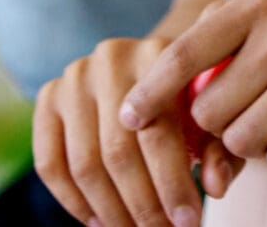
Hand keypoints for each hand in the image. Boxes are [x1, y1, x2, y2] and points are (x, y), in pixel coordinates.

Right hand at [36, 34, 238, 226]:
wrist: (154, 71)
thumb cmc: (191, 104)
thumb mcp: (213, 121)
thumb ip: (219, 153)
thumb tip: (214, 188)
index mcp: (158, 55)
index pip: (159, 132)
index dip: (173, 185)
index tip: (188, 222)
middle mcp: (111, 58)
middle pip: (118, 152)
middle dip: (142, 205)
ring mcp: (74, 76)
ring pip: (84, 163)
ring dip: (111, 211)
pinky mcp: (48, 97)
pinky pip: (51, 164)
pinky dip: (74, 204)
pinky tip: (100, 224)